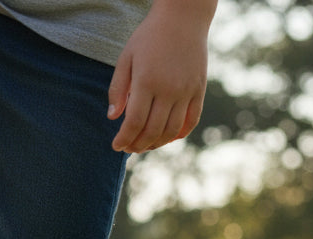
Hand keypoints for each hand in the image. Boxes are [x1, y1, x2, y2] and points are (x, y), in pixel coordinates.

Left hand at [108, 0, 215, 153]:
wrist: (184, 16)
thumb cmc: (149, 37)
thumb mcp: (126, 58)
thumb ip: (117, 89)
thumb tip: (112, 118)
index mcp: (147, 82)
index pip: (134, 123)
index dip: (124, 139)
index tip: (116, 146)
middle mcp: (169, 89)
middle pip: (152, 131)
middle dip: (137, 145)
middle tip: (128, 148)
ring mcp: (186, 90)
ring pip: (171, 131)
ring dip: (156, 144)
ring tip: (144, 145)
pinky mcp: (199, 89)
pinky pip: (192, 120)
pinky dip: (179, 134)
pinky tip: (166, 138)